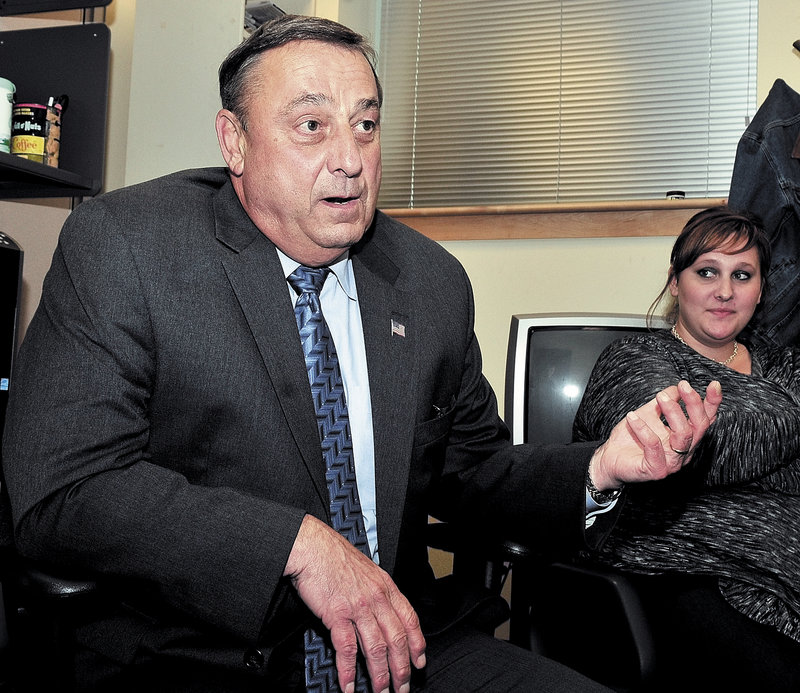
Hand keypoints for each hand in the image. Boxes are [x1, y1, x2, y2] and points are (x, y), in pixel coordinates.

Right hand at [284, 515, 425, 692]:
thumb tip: (383, 612)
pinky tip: (349, 684)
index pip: (410, 619)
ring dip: (379, 675)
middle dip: (402, 668)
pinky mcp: (337, 614)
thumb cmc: (334, 556)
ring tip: (380, 691)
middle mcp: (376, 597)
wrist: (312, 547)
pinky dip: (348, 670)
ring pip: (376, 647)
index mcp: (385, 586)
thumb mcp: (366, 570)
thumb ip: (377, 591)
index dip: (417, 644)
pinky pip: (346, 648)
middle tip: (402, 687)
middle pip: (396, 639)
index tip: (419, 662)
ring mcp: (358, 606)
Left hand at [589, 379, 721, 488]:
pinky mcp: (656, 470)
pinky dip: (643, 428)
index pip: (705, 421)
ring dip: (673, 412)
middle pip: (699, 427)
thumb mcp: (647, 415)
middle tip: (682, 385)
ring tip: (659, 397)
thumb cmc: (629, 439)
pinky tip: (631, 417)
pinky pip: (654, 446)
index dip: (712, 403)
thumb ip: (662, 404)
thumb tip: (676, 388)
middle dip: (693, 403)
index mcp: (685, 439)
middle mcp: (683, 452)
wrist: (608, 460)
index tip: (713, 384)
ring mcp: (672, 463)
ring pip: (683, 435)